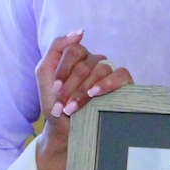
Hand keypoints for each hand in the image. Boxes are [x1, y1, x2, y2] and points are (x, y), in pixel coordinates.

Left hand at [34, 32, 132, 169]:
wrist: (65, 136)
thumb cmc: (56, 109)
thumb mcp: (45, 77)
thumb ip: (55, 50)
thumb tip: (80, 32)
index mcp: (78, 59)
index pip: (75, 49)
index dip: (64, 69)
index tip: (56, 90)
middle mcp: (96, 64)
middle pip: (87, 61)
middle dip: (72, 84)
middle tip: (64, 104)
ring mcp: (110, 74)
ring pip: (102, 68)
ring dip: (85, 89)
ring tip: (76, 108)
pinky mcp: (124, 87)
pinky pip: (121, 75)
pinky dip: (107, 85)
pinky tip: (95, 96)